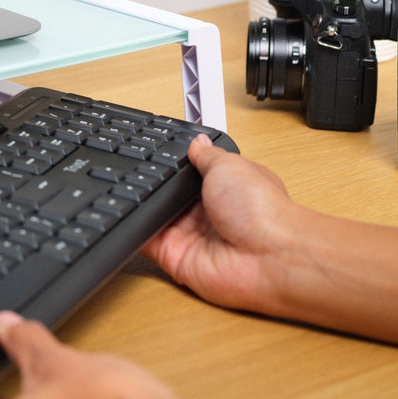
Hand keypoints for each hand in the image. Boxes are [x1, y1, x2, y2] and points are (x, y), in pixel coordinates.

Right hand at [140, 135, 301, 316]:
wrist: (267, 255)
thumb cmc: (261, 210)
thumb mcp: (229, 164)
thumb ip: (205, 154)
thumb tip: (196, 142)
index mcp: (222, 187)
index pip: (188, 173)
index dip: (172, 164)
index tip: (152, 151)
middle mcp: (205, 212)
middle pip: (167, 193)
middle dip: (154, 183)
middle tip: (139, 169)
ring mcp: (189, 234)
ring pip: (153, 214)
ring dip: (144, 204)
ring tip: (135, 189)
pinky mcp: (173, 256)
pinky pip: (145, 239)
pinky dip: (136, 229)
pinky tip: (130, 213)